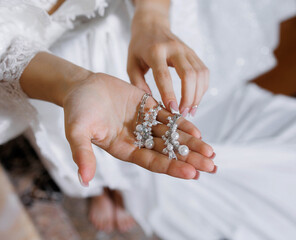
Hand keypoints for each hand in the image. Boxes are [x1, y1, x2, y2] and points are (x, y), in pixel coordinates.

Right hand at [63, 73, 214, 185]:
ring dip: (192, 144)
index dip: (172, 167)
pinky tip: (198, 132)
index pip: (153, 162)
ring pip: (172, 137)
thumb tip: (84, 180)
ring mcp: (145, 124)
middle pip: (168, 152)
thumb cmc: (76, 109)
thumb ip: (82, 153)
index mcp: (124, 149)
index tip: (193, 173)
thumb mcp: (77, 131)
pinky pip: (169, 118)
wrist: (81, 85)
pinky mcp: (149, 108)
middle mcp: (138, 140)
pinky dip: (183, 125)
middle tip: (212, 167)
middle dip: (190, 160)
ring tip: (211, 152)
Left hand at [127, 3, 208, 116]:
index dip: (169, 93)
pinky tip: (195, 99)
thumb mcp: (131, 64)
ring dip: (197, 95)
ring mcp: (187, 50)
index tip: (172, 110)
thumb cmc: (139, 48)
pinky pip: (204, 72)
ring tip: (190, 110)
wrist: (152, 25)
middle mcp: (174, 49)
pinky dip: (202, 88)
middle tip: (183, 113)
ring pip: (200, 74)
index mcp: (155, 51)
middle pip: (189, 75)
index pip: (164, 75)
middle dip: (188, 97)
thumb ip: (138, 84)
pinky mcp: (194, 53)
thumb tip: (151, 104)